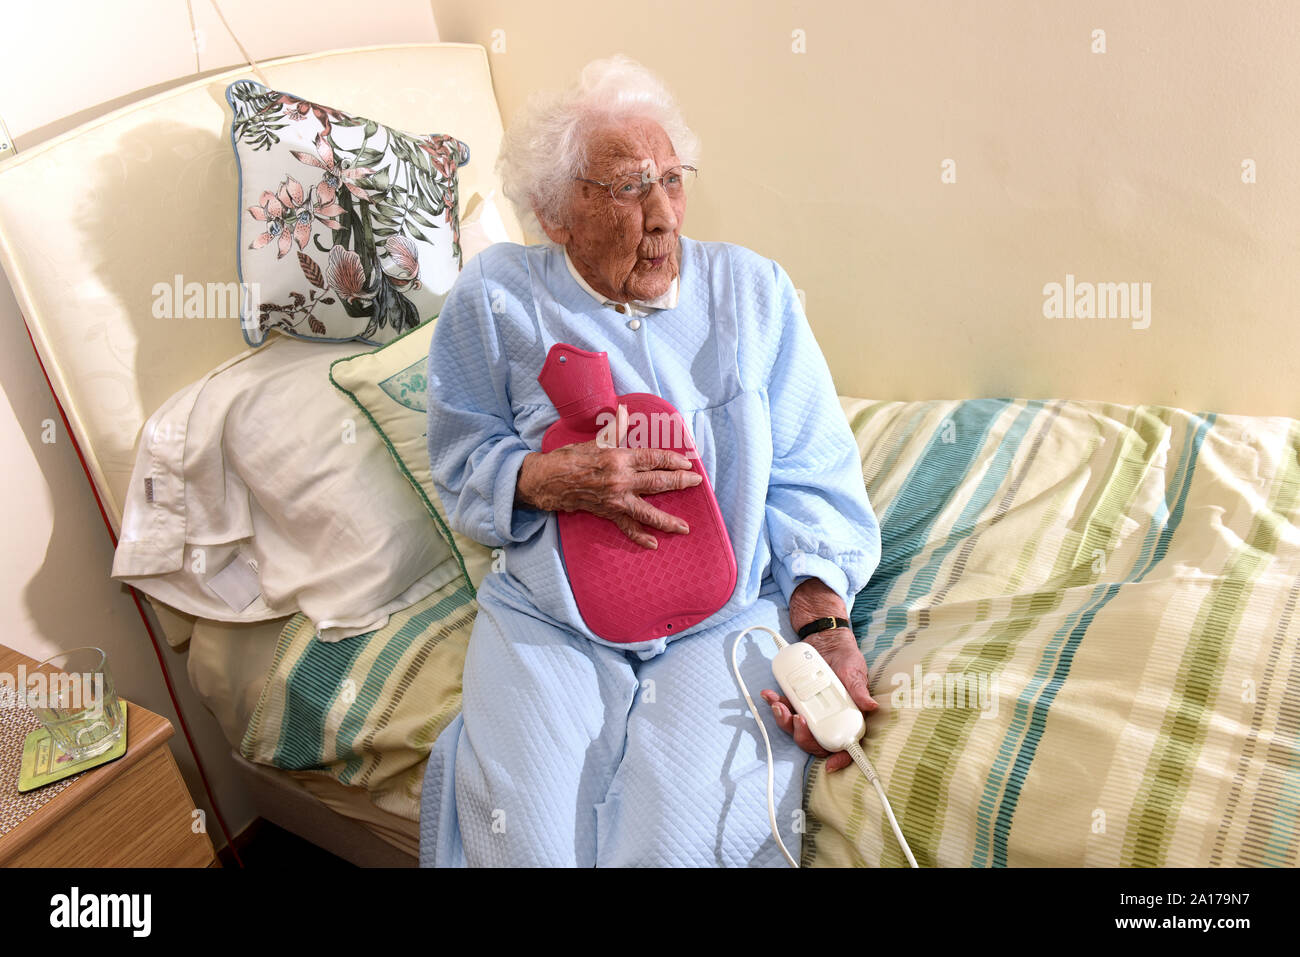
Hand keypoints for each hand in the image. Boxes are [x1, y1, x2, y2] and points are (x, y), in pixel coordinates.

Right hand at [515, 442, 702, 548]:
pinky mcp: (608, 513)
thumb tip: (624, 411)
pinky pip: (627, 527)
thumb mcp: (596, 440)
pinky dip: (640, 536)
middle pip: (658, 483)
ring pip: (648, 511)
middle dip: (680, 483)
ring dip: (668, 520)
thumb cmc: (571, 458)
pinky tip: (653, 543)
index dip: (673, 460)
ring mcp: (616, 499)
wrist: (550, 480)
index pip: (654, 458)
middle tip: (696, 483)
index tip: (687, 462)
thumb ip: (616, 428)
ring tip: (684, 527)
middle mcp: (621, 480)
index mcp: (620, 458)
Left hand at [761, 627, 877, 772]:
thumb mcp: (855, 672)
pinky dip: (775, 704)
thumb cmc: (846, 659)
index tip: (830, 766)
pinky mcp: (797, 701)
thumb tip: (870, 705)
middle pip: (814, 741)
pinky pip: (785, 709)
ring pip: (796, 728)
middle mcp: (828, 719)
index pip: (846, 745)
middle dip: (801, 735)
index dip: (840, 759)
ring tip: (777, 704)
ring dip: (783, 720)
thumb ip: (859, 689)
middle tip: (795, 719)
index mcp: (847, 718)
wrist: (827, 641)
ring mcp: (811, 711)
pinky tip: (769, 695)